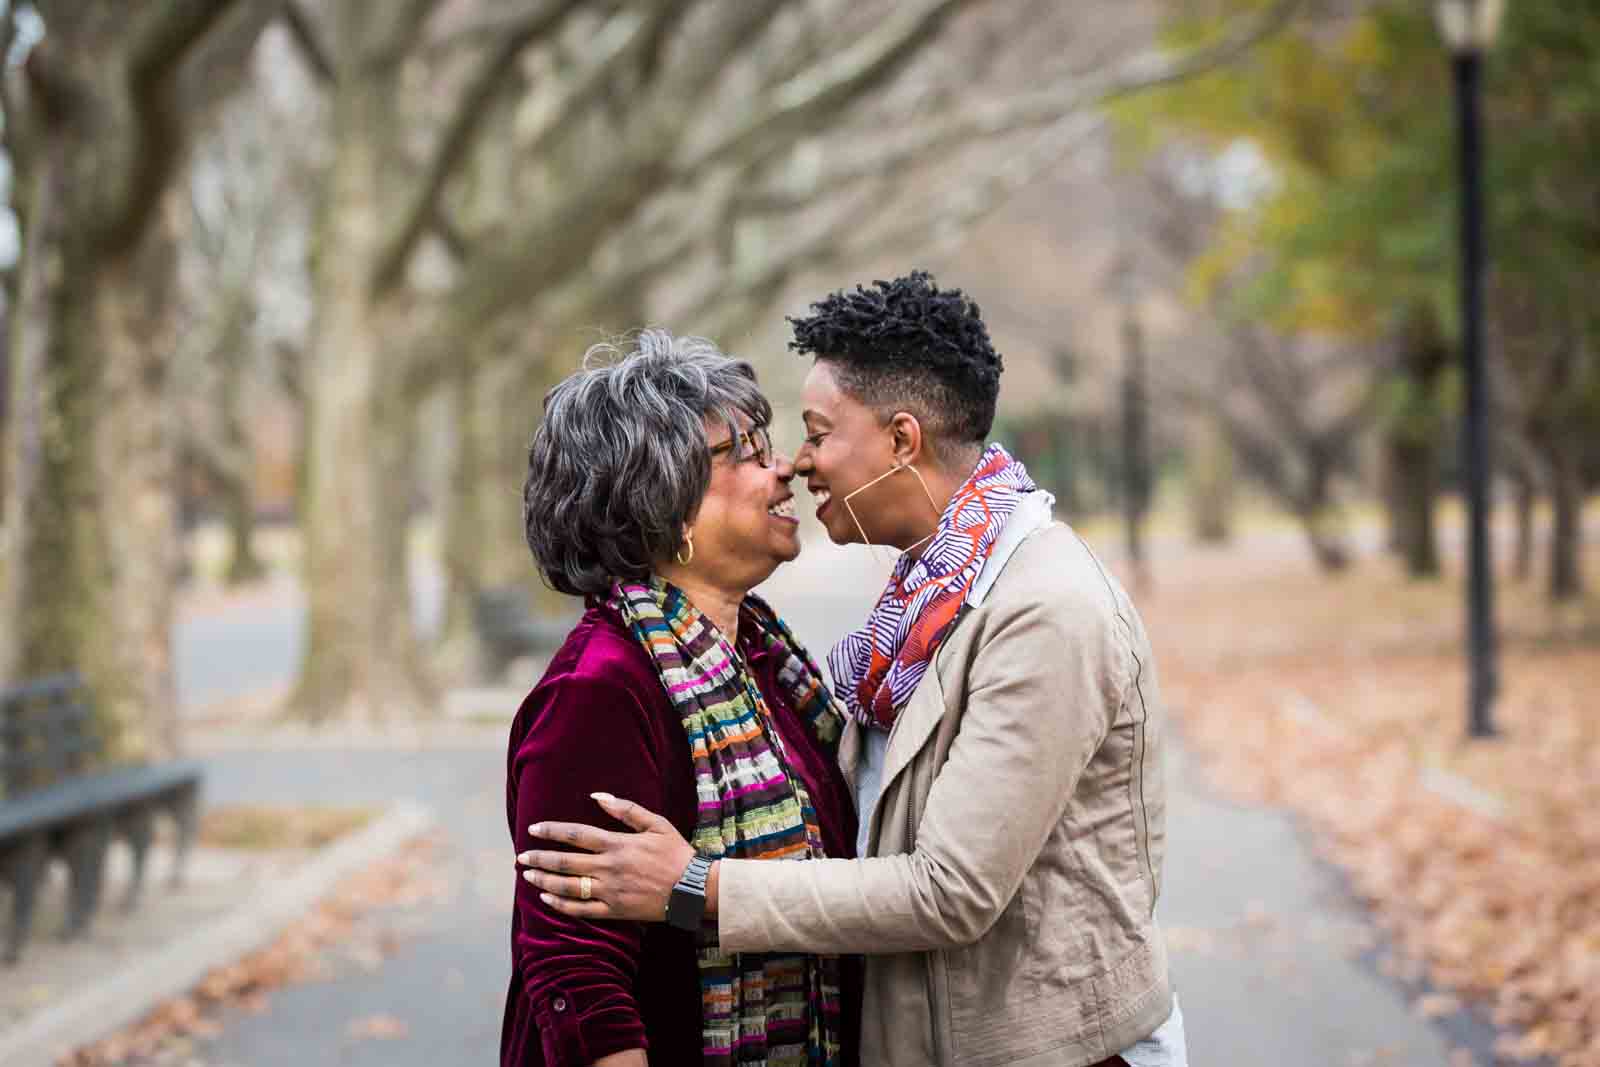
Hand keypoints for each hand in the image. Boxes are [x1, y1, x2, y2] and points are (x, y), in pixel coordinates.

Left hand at [518, 792, 695, 921]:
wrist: (693, 888)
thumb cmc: (676, 853)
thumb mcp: (656, 823)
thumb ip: (626, 809)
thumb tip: (597, 796)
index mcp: (617, 844)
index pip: (576, 835)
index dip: (552, 831)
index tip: (533, 829)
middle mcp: (609, 868)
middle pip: (565, 862)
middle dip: (539, 858)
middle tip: (520, 857)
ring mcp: (610, 891)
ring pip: (568, 887)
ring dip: (544, 880)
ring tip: (528, 876)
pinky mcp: (614, 911)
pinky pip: (581, 910)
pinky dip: (561, 904)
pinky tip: (547, 898)